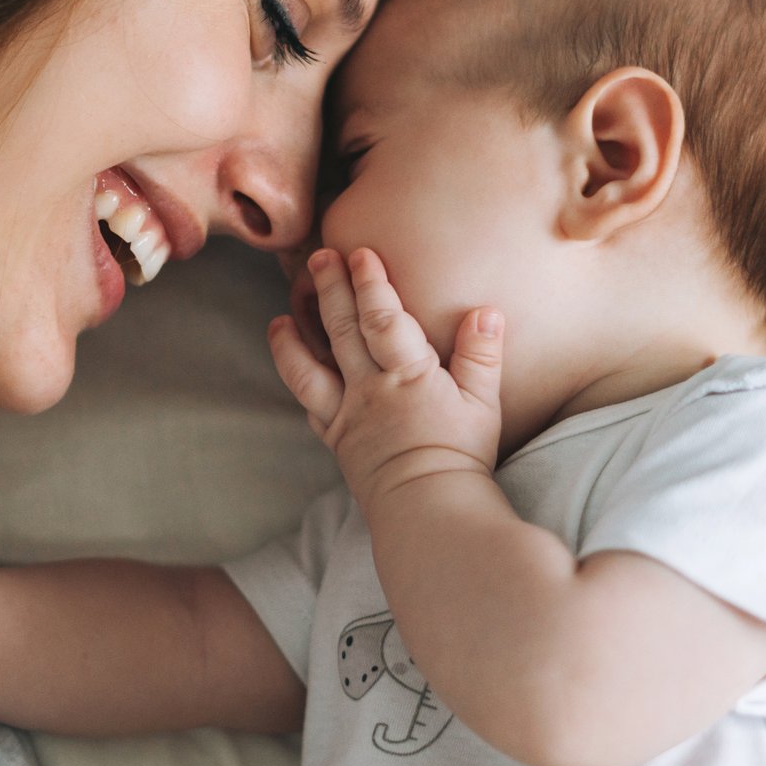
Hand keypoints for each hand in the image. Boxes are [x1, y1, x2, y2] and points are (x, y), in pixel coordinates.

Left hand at [266, 247, 503, 501]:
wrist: (428, 512)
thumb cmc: (461, 456)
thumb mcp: (484, 404)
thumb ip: (482, 355)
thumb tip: (486, 311)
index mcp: (408, 376)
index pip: (383, 319)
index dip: (370, 284)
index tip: (360, 253)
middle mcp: (369, 391)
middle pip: (342, 331)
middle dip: (329, 290)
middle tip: (318, 259)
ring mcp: (347, 416)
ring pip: (308, 370)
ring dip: (291, 340)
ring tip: (279, 318)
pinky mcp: (338, 441)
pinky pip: (311, 408)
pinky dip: (301, 385)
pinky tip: (297, 369)